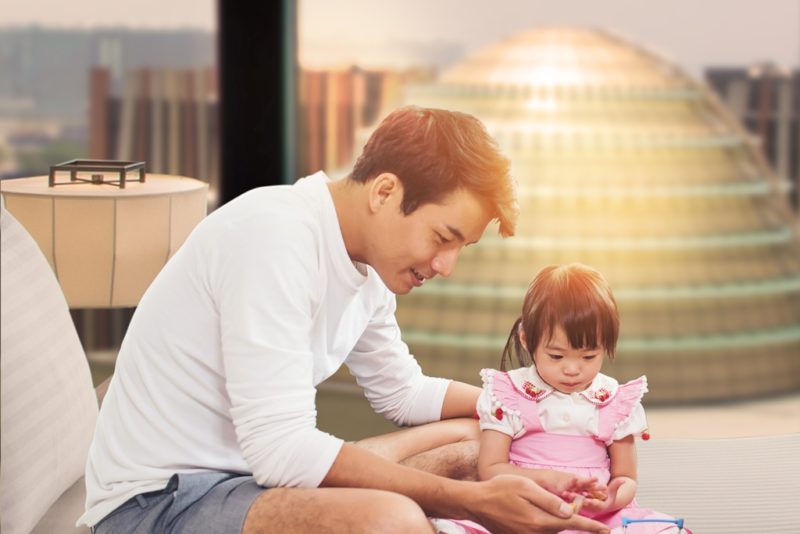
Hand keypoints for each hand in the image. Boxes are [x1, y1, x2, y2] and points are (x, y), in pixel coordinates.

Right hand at [466, 475, 610, 533]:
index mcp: (539, 520)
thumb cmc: (499, 489)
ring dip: (559, 522)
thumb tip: (568, 511)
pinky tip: (542, 514)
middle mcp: (534, 532)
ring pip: (551, 531)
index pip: (571, 524)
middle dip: (574, 520)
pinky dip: (547, 525)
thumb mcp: (526, 486)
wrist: (476, 502)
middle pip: (562, 528)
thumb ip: (549, 500)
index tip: (606, 530)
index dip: (590, 526)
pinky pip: (539, 532)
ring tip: (561, 510)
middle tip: (582, 509)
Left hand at [565, 477, 625, 514]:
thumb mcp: (613, 492)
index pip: (596, 504)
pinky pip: (572, 498)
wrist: (605, 502)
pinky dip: (568, 495)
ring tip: (564, 493)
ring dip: (570, 497)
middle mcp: (591, 507)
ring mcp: (584, 505)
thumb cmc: (610, 498)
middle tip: (570, 495)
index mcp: (600, 506)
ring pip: (576, 501)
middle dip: (577, 499)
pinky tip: (562, 491)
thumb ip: (616, 486)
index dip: (592, 502)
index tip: (588, 500)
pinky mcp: (579, 502)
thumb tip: (624, 480)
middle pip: (583, 503)